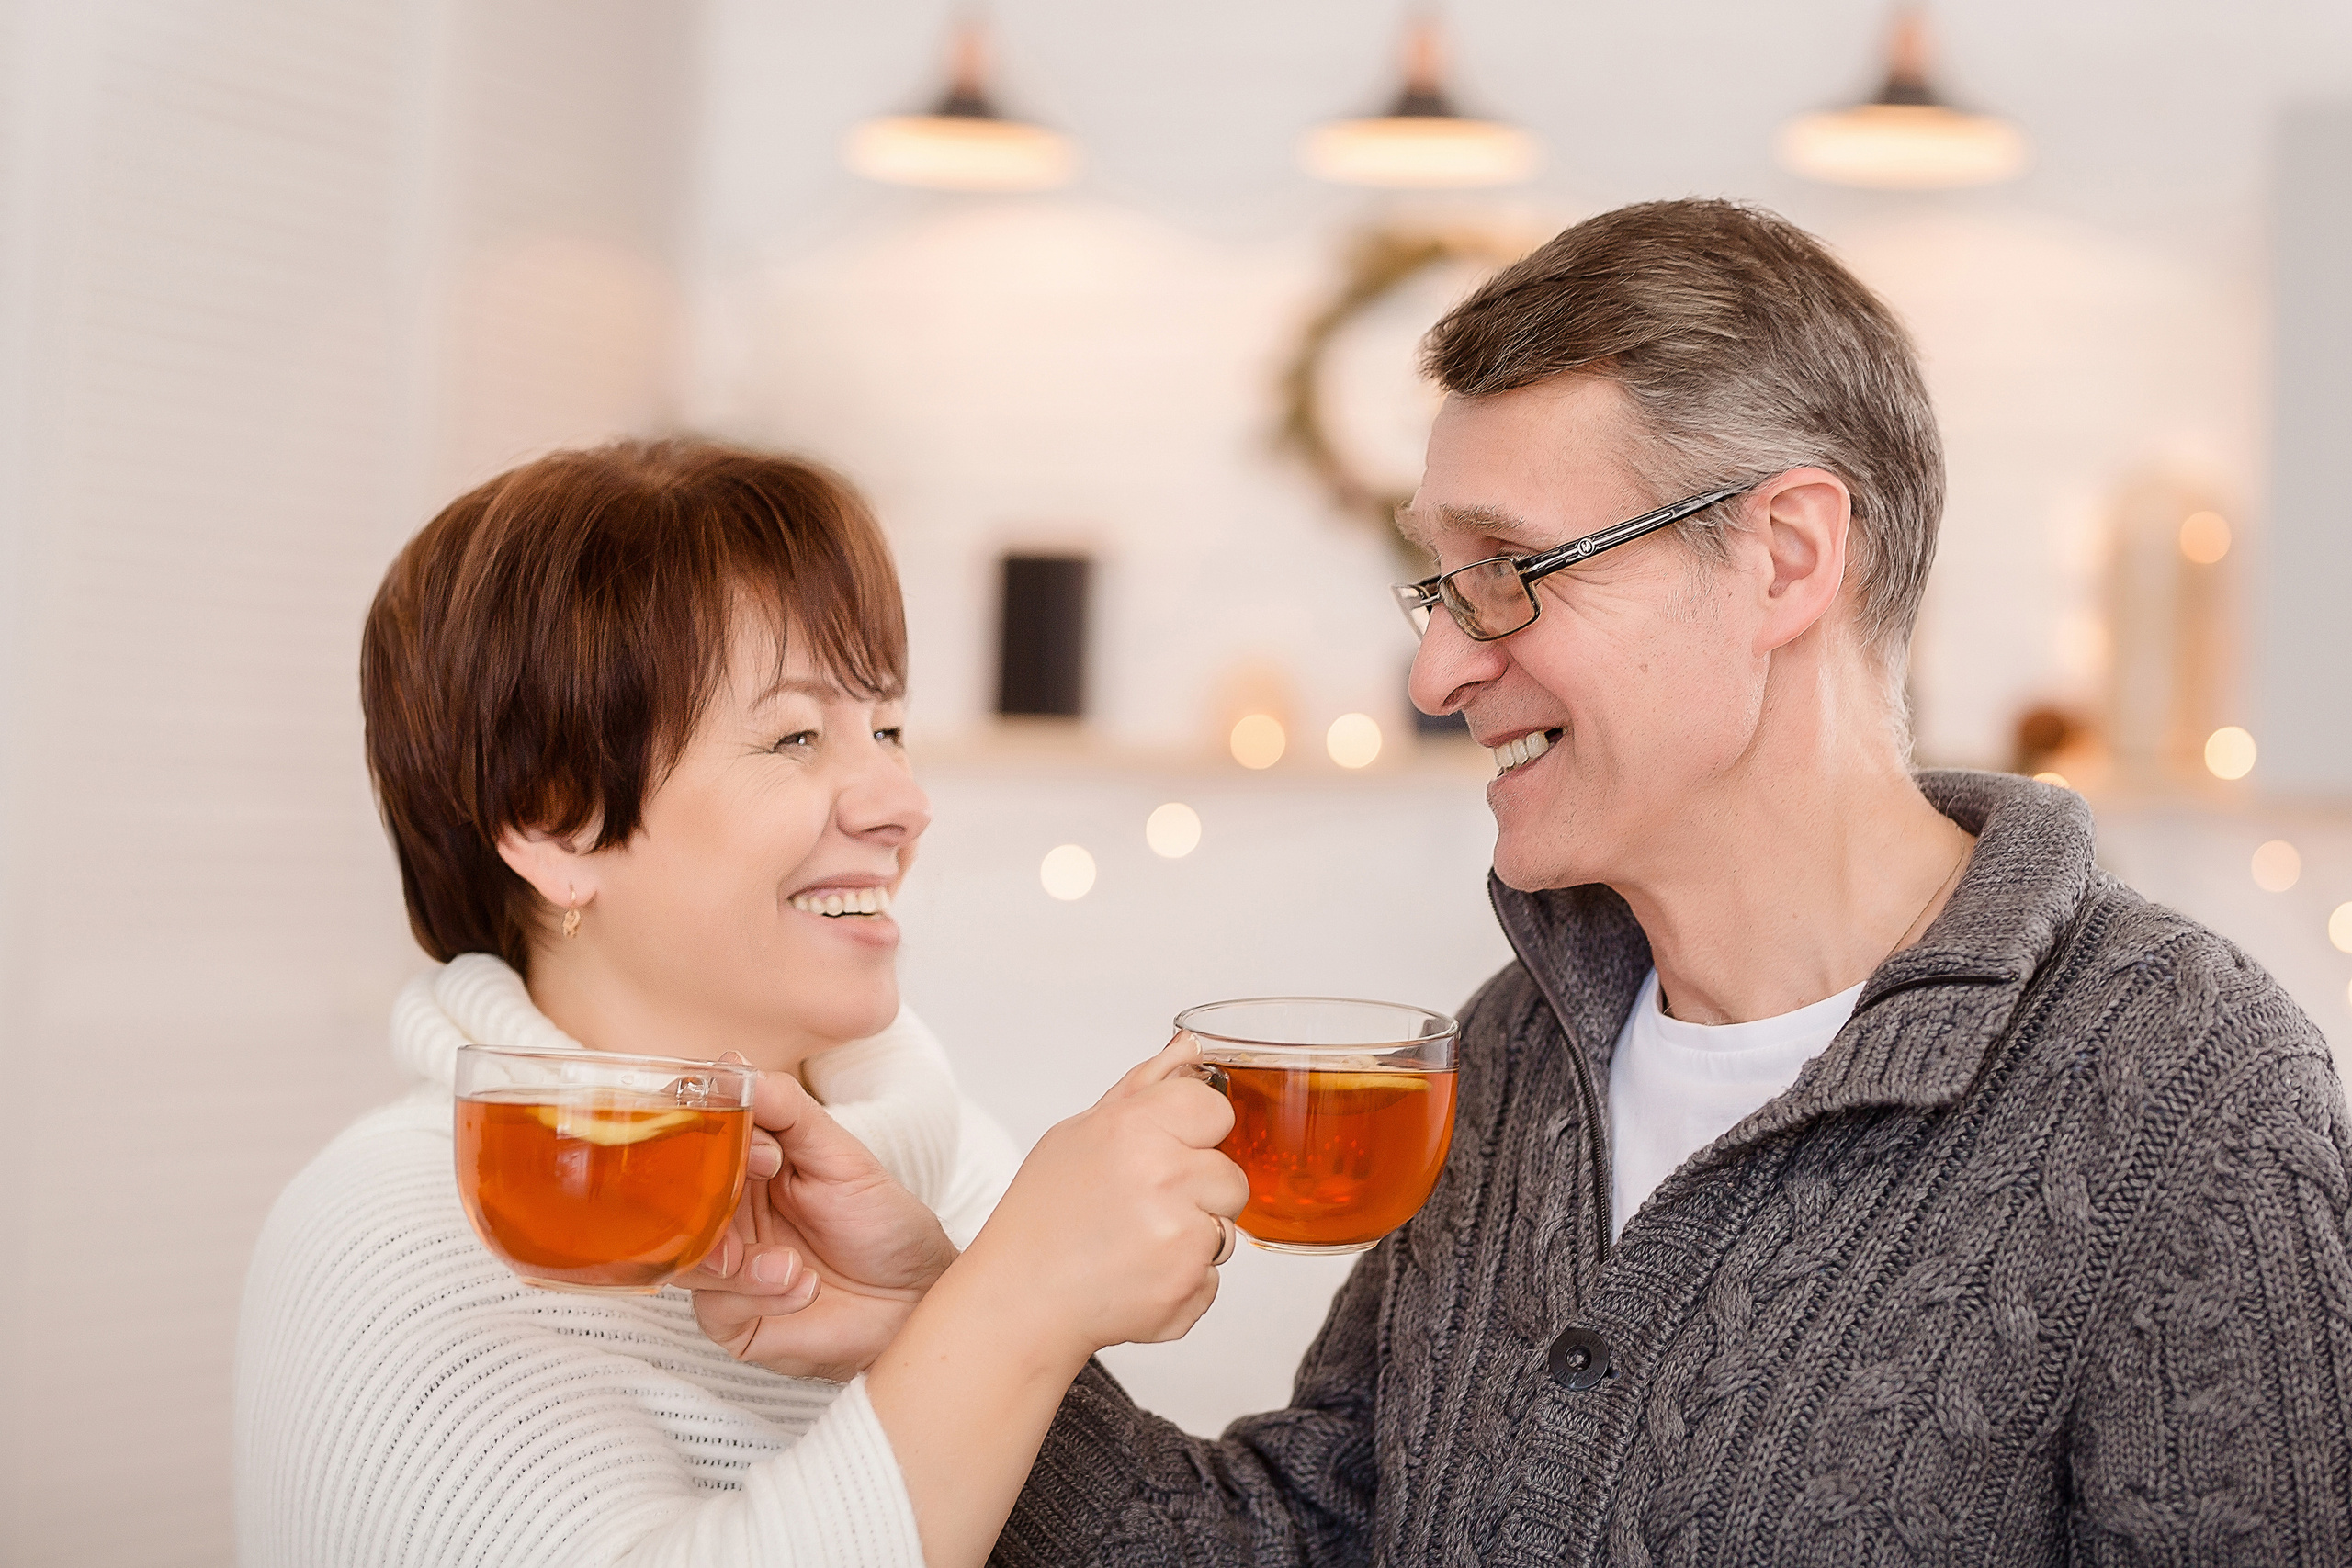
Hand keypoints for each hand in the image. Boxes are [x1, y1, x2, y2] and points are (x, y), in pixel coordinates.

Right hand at [678, 1071, 958, 1381]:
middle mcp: (725, 1219)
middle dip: (711, 1207)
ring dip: (736, 1263)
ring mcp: (725, 1271)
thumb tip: (731, 1064)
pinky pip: (714, 1308)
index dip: (708, 1142)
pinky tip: (802, 1287)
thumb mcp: (841, 1155)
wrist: (916, 1295)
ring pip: (685, 1261)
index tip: (762, 1150)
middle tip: (762, 1195)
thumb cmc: (884, 1223)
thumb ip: (787, 1109)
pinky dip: (758, 1296)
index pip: (690, 1148)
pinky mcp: (734, 1320)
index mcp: (742, 1171)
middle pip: (674, 1208)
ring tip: (789, 1264)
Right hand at [955, 1034, 1248, 1363]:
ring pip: (1227, 1227)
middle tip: (1143, 1206)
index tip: (1166, 1150)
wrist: (1021, 1300)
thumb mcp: (1081, 1133)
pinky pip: (1214, 1274)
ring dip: (1193, 1236)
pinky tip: (1139, 1274)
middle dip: (1198, 1191)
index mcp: (1136, 1128)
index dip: (1195, 1132)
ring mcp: (1181, 1236)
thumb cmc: (1044, 1216)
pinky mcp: (1190, 1286)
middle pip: (1231, 1175)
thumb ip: (1145, 1087)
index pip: (1218, 1108)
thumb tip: (1190, 1048)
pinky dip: (1184, 1279)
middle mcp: (1165, 1176)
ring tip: (1136, 1242)